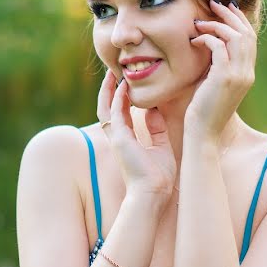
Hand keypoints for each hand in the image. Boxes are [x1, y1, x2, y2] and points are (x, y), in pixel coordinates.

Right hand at [96, 70, 176, 198]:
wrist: (154, 193)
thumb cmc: (158, 176)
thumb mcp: (161, 147)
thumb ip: (157, 129)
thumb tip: (154, 110)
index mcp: (126, 141)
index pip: (119, 114)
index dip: (120, 98)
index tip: (124, 83)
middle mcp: (118, 138)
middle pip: (106, 108)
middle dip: (107, 90)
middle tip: (112, 73)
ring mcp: (116, 138)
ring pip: (105, 108)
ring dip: (108, 90)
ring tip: (112, 74)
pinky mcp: (119, 138)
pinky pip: (115, 113)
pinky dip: (117, 98)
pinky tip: (122, 86)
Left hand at [186, 0, 257, 147]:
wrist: (202, 133)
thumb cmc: (202, 110)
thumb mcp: (213, 83)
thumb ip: (216, 65)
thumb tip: (208, 43)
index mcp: (246, 74)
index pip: (249, 39)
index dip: (238, 20)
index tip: (224, 8)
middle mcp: (247, 73)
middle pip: (246, 33)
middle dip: (230, 14)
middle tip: (212, 3)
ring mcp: (238, 75)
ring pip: (236, 37)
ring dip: (218, 23)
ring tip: (200, 20)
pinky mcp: (224, 78)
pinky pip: (219, 46)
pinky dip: (208, 37)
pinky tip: (195, 38)